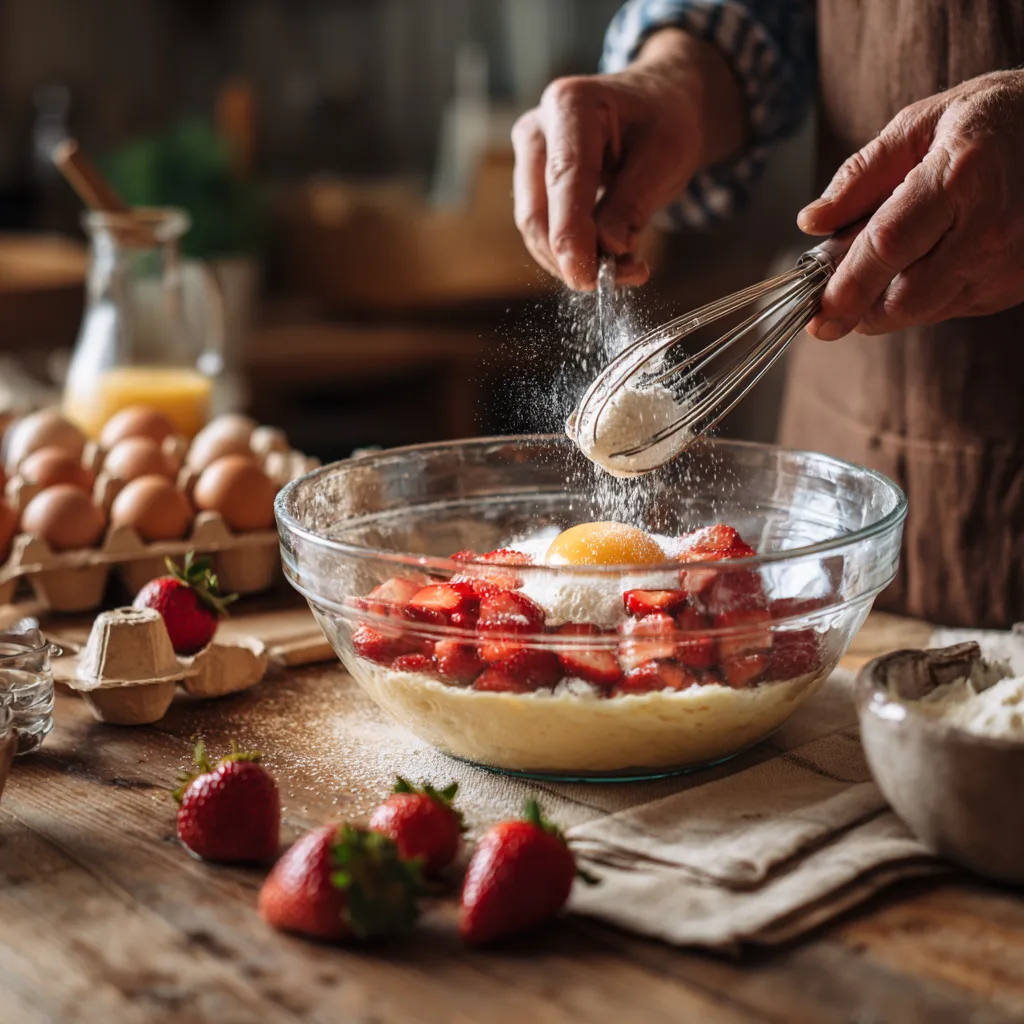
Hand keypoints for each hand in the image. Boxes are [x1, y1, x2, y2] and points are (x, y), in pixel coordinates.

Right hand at [511, 29, 744, 290]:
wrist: (658, 105)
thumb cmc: (664, 122)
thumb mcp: (665, 158)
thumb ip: (632, 204)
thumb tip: (608, 250)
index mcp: (571, 105)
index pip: (564, 179)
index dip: (570, 234)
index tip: (586, 276)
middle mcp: (537, 129)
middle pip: (537, 212)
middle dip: (570, 257)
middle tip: (614, 281)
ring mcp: (529, 157)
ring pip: (536, 228)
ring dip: (572, 261)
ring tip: (623, 269)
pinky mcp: (532, 184)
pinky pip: (544, 230)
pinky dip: (572, 253)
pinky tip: (606, 259)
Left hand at [799, 70, 1023, 339]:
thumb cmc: (988, 119)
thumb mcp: (918, 125)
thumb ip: (860, 176)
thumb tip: (811, 222)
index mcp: (959, 177)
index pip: (887, 247)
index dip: (846, 288)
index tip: (816, 316)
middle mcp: (991, 227)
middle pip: (906, 299)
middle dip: (862, 310)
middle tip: (836, 299)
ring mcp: (1012, 261)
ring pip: (927, 311)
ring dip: (890, 304)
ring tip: (885, 267)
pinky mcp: (1019, 283)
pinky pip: (953, 308)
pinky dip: (926, 297)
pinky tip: (930, 262)